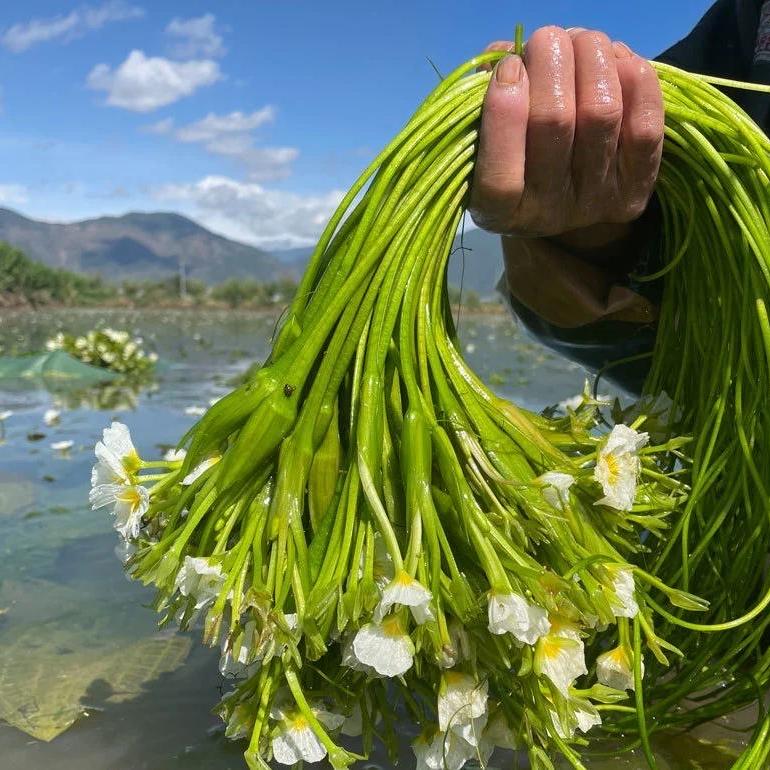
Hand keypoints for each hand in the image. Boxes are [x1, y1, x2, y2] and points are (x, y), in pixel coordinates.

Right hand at [469, 26, 663, 241]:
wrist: (565, 206)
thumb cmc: (515, 158)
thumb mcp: (484, 140)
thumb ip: (485, 99)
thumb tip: (508, 55)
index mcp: (498, 210)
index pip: (501, 175)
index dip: (504, 112)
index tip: (508, 67)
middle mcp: (546, 213)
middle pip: (554, 122)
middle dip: (550, 61)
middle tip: (547, 39)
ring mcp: (595, 203)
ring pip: (600, 112)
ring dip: (591, 57)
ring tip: (581, 40)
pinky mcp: (635, 190)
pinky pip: (643, 126)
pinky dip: (633, 79)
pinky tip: (616, 59)